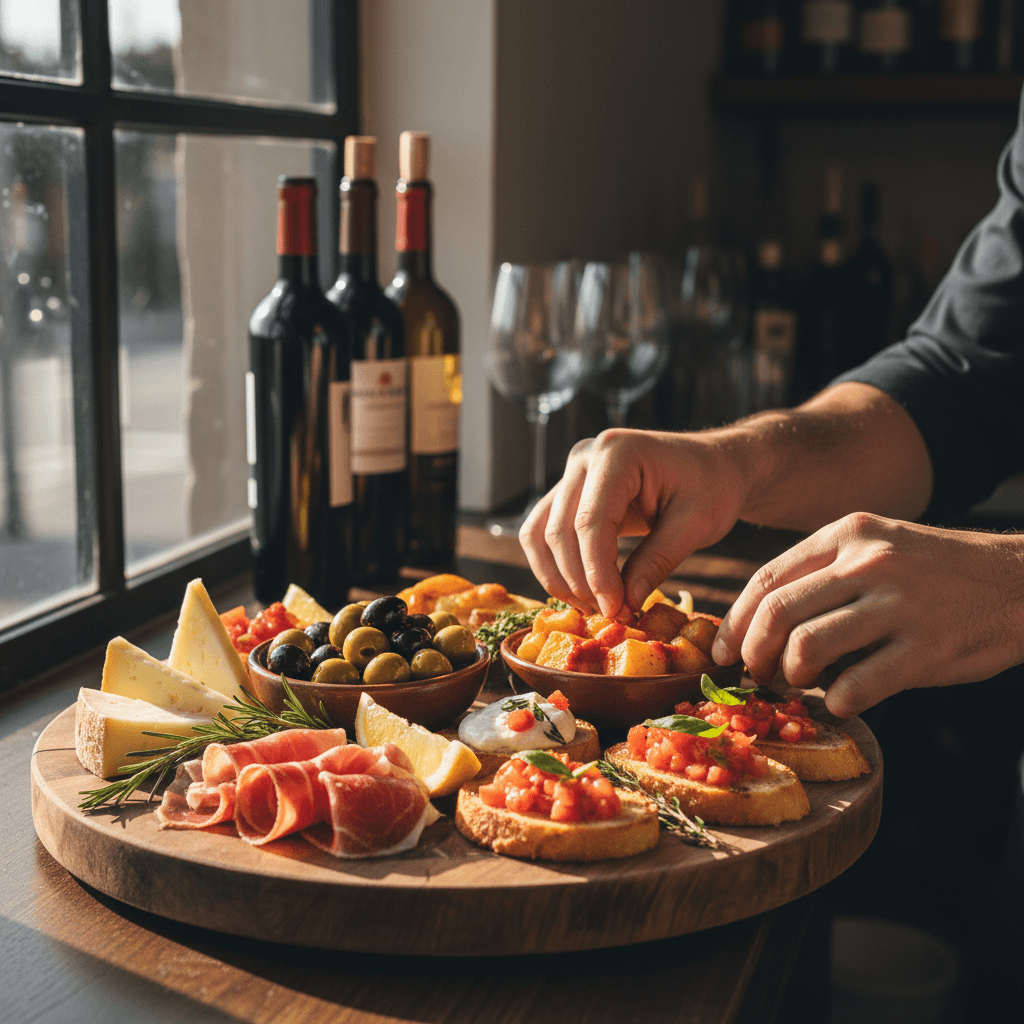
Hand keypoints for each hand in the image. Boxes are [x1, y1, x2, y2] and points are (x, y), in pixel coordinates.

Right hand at [519, 428, 747, 616]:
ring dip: (558, 577)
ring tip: (592, 607)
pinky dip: (555, 566)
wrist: (712, 465)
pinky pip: (543, 532)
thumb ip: (656, 562)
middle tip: (610, 615)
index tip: (615, 610)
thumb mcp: (696, 525)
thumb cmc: (712, 486)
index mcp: (617, 453)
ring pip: (539, 534)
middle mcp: (585, 457)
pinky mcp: (569, 492)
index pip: (590, 522)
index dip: (597, 573)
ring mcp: (572, 473)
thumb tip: (622, 605)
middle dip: (579, 581)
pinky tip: (583, 591)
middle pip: (558, 530)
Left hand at [713, 512, 1023, 716]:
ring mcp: (898, 603)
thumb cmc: (935, 572)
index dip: (736, 621)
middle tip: (755, 674)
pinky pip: (858, 684)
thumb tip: (758, 620)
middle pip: (777, 613)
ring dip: (792, 676)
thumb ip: (822, 573)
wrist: (1019, 582)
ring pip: (808, 647)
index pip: (767, 579)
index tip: (722, 650)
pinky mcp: (927, 646)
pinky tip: (844, 701)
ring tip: (802, 684)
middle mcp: (867, 563)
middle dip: (754, 653)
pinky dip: (839, 701)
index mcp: (847, 535)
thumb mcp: (876, 547)